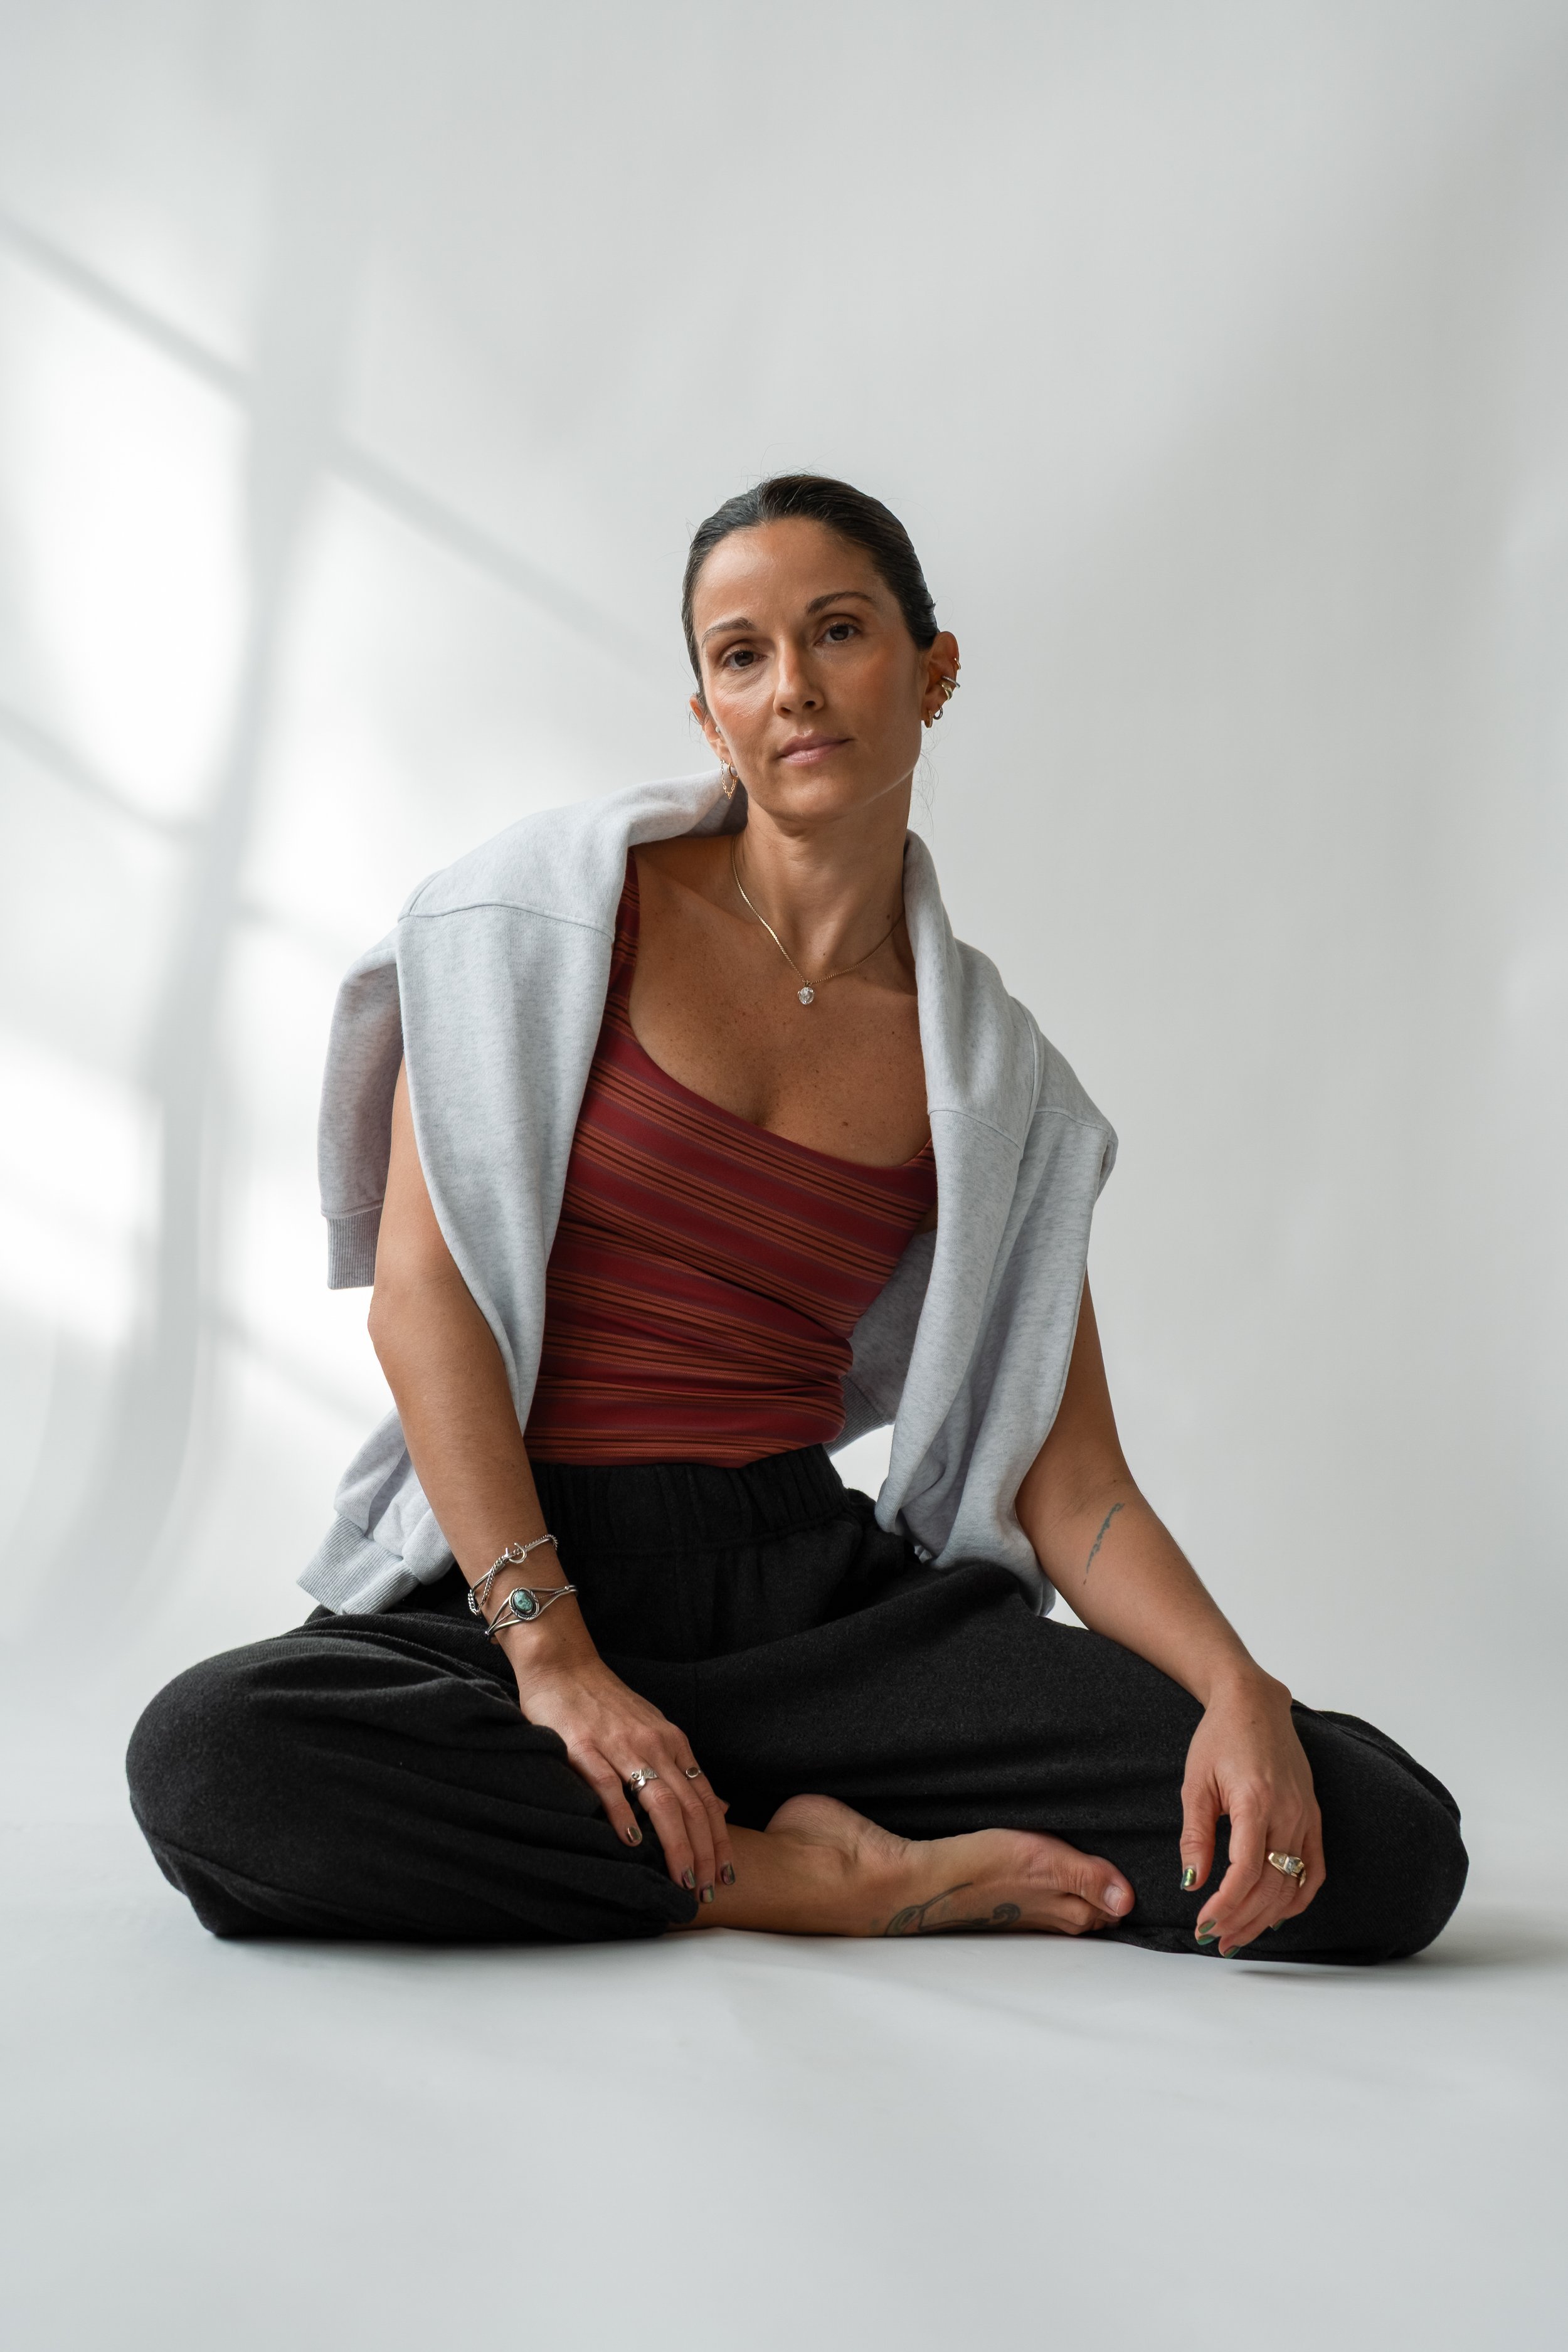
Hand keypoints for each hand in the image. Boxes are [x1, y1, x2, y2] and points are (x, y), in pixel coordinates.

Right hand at [506, 1636, 734, 1903]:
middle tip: (707, 1889)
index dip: (718, 1839)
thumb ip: (684, 1768)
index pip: (706, 1799)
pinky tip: (632, 1843)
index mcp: (673, 1742)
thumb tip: (720, 1807)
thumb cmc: (609, 1704)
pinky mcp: (583, 1748)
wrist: (565, 1666)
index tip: (726, 1874)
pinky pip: (608, 1785)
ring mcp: (619, 1746)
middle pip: (689, 1805)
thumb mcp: (657, 1731)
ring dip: (675, 1844)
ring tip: (681, 1878)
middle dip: (703, 1852)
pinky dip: (622, 1815)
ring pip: (659, 1801)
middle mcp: (654, 1744)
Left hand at [1179, 1671, 1323, 1953]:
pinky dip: (1298, 1898)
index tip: (1204, 1924)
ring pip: (1294, 1884)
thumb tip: (1192, 1884)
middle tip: (1216, 1940)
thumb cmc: (1220, 1738)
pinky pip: (1315, 1870)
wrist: (1255, 1704)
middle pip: (1271, 1886)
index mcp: (1257, 1802)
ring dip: (1267, 1917)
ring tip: (1239, 1935)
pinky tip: (1276, 1914)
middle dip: (1243, 1919)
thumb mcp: (1195, 1783)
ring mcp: (1307, 1817)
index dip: (1226, 1905)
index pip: (1246, 1872)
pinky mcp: (1314, 1817)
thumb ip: (1195, 1835)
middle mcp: (1289, 1813)